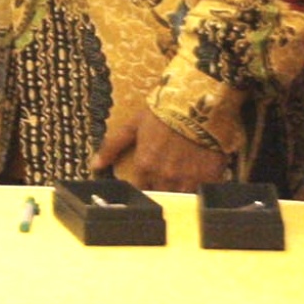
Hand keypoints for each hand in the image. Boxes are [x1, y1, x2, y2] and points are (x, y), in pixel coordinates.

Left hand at [92, 107, 228, 192]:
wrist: (198, 104)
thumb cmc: (163, 112)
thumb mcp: (132, 125)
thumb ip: (111, 147)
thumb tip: (94, 166)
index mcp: (145, 166)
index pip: (138, 190)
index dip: (141, 189)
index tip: (144, 185)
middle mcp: (165, 177)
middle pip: (160, 197)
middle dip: (159, 193)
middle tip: (162, 184)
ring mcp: (188, 180)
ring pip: (180, 199)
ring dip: (178, 195)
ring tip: (179, 184)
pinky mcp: (209, 179)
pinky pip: (202, 194)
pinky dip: (199, 191)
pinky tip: (198, 182)